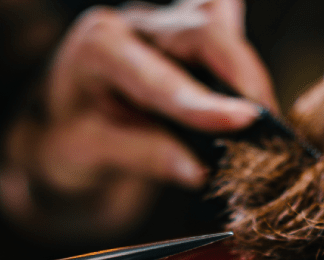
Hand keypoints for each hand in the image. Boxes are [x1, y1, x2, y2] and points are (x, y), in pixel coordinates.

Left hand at [0, 0, 276, 239]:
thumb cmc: (62, 140)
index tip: (244, 122)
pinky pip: (221, 24)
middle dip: (243, 78)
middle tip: (269, 130)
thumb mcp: (84, 156)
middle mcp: (132, 26)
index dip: (204, 101)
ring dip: (247, 72)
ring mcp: (160, 25)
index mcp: (98, 48)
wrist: (54, 129)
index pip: (158, 74)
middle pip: (202, 33)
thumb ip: (140, 156)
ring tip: (266, 123)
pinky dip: (240, 53)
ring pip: (218, 26)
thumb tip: (200, 170)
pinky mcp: (182, 35)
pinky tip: (253, 88)